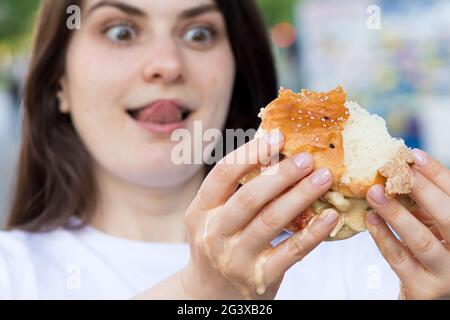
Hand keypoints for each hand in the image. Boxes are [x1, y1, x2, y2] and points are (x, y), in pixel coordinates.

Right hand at [182, 132, 338, 298]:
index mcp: (201, 211)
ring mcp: (235, 258)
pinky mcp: (259, 277)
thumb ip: (235, 189)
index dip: (250, 152)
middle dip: (281, 174)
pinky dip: (313, 232)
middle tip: (307, 158)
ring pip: (272, 221)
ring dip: (301, 196)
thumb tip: (273, 148)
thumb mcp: (214, 215)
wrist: (212, 292)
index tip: (277, 137)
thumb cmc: (220, 242)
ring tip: (324, 177)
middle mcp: (213, 233)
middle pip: (250, 198)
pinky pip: (291, 251)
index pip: (223, 174)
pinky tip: (330, 215)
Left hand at [365, 149, 449, 299]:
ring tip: (374, 193)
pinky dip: (383, 236)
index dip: (437, 174)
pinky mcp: (423, 289)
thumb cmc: (429, 252)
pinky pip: (399, 259)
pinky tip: (370, 218)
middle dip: (422, 190)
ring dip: (395, 213)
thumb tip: (401, 166)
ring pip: (421, 240)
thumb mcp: (433, 224)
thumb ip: (424, 202)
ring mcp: (446, 274)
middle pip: (448, 217)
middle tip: (396, 170)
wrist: (428, 294)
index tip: (414, 155)